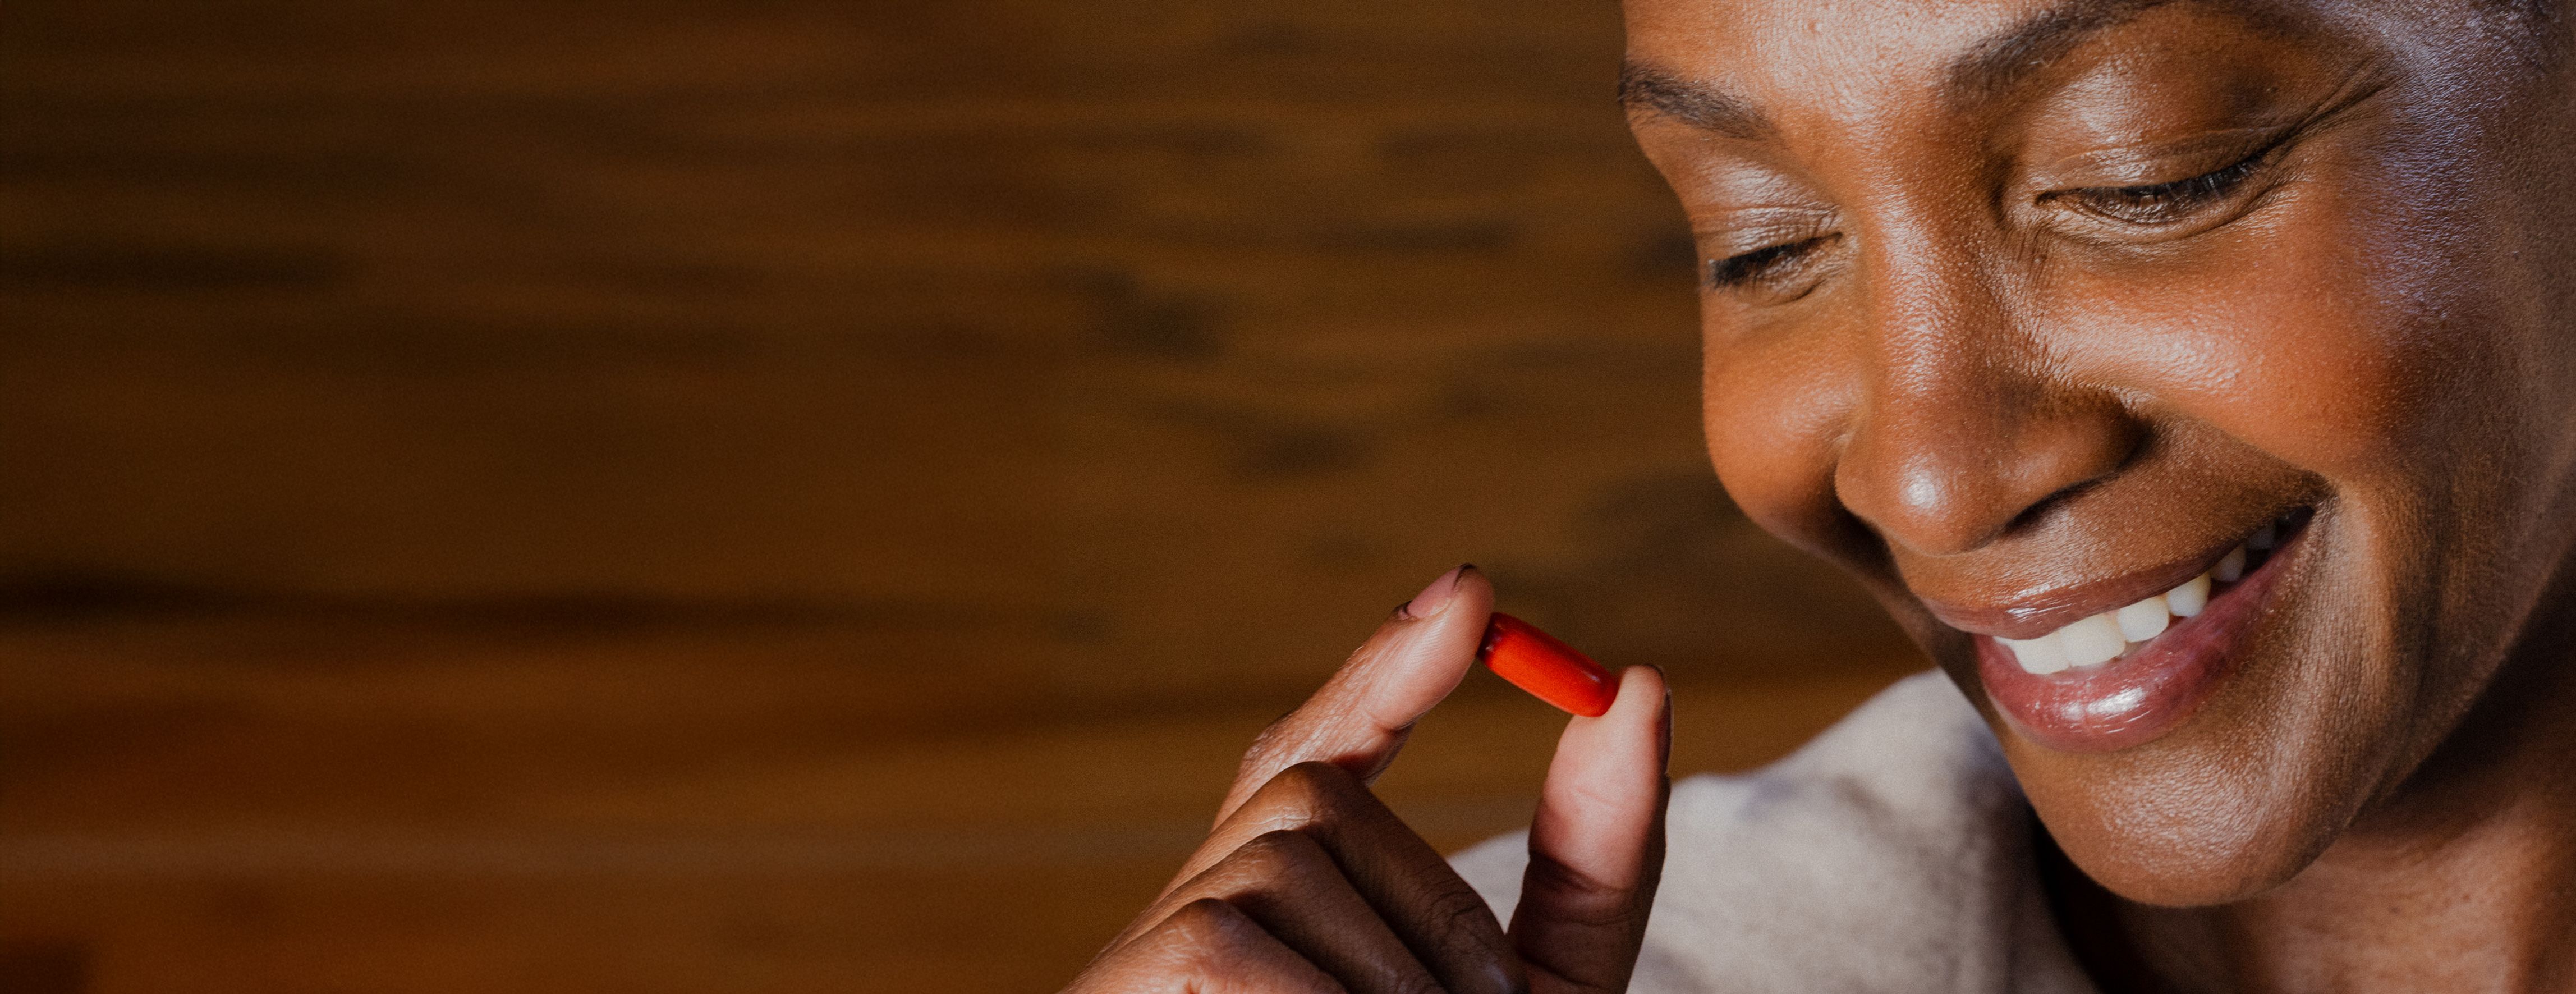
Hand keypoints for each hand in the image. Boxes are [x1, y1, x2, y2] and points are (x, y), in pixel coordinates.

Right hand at [1066, 565, 1671, 992]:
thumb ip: (1587, 876)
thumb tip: (1631, 689)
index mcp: (1300, 920)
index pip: (1318, 753)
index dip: (1384, 669)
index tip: (1475, 596)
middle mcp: (1208, 910)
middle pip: (1323, 803)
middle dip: (1439, 915)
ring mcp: (1145, 955)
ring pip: (1292, 863)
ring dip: (1396, 983)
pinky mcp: (1126, 991)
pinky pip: (1241, 947)